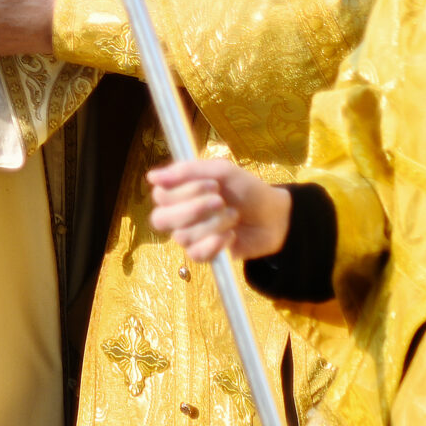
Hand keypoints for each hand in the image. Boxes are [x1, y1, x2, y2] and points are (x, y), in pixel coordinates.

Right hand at [147, 158, 291, 262]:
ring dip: (213, 224)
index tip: (212, 184)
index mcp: (179, 192)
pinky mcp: (204, 254)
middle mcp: (179, 214)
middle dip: (193, 210)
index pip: (160, 195)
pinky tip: (231, 235)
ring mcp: (190, 236)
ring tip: (233, 216)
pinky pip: (196, 254)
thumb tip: (151, 176)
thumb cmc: (246, 189)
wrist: (274, 216)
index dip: (184, 191)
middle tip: (220, 201)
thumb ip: (186, 171)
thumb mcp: (220, 171)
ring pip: (182, 236)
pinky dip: (216, 243)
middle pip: (160, 219)